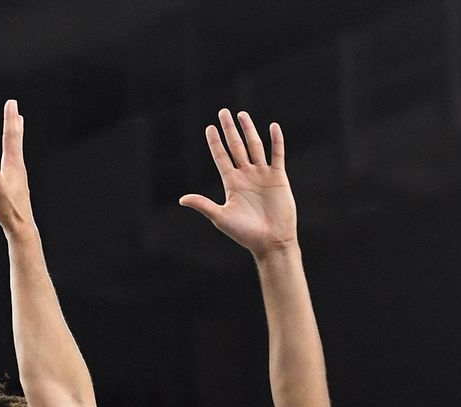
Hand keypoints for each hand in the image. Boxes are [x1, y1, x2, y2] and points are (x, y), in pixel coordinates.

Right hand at [0, 99, 37, 240]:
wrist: (21, 227)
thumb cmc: (9, 210)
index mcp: (13, 164)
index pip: (11, 137)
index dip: (10, 119)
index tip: (11, 102)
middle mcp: (18, 166)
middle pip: (16, 138)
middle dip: (13, 121)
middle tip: (13, 105)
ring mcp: (19, 173)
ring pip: (17, 148)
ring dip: (16, 133)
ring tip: (17, 122)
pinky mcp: (17, 181)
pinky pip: (15, 158)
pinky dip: (14, 148)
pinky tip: (12, 153)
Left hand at [179, 109, 297, 258]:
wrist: (271, 241)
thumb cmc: (245, 233)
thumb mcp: (221, 217)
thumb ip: (203, 204)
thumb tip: (181, 199)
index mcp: (231, 184)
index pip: (221, 157)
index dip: (215, 143)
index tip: (209, 128)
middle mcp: (245, 176)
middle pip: (236, 147)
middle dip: (229, 130)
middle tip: (223, 112)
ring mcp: (262, 175)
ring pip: (254, 147)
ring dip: (248, 130)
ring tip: (242, 114)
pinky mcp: (278, 178)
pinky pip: (277, 155)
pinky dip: (276, 141)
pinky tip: (273, 127)